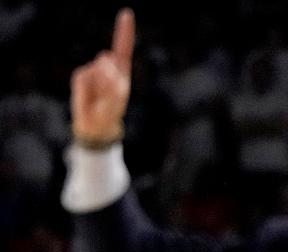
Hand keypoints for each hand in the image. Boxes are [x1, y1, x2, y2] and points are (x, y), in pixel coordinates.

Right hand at [71, 8, 133, 140]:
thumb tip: (104, 56)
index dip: (124, 30)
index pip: (123, 47)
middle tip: (109, 94)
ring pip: (95, 70)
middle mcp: (108, 66)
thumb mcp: (117, 96)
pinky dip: (86, 88)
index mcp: (121, 70)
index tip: (126, 13)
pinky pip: (83, 77)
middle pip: (107, 60)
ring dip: (98, 85)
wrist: (95, 123)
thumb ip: (112, 77)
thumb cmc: (111, 109)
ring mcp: (93, 70)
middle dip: (108, 75)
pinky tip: (89, 96)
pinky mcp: (81, 76)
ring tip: (99, 97)